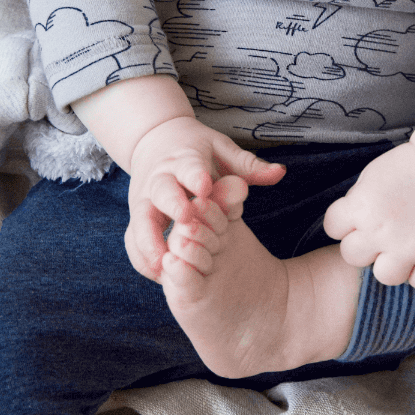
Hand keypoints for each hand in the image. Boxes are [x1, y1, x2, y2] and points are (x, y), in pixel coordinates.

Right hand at [125, 117, 284, 280]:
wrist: (156, 139)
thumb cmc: (198, 152)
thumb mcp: (223, 151)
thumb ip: (250, 166)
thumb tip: (280, 173)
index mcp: (184, 159)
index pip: (189, 166)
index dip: (195, 176)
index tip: (206, 186)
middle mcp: (159, 179)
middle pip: (161, 192)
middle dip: (172, 205)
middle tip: (186, 223)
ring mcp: (144, 200)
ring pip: (141, 222)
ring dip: (150, 243)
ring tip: (164, 266)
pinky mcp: (137, 218)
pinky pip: (134, 241)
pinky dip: (144, 258)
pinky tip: (159, 275)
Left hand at [321, 143, 414, 289]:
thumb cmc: (406, 168)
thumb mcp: (369, 178)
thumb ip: (355, 205)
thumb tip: (348, 230)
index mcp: (362, 206)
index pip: (333, 228)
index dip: (344, 222)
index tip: (361, 214)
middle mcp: (383, 230)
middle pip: (353, 257)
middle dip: (364, 244)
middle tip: (382, 232)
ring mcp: (411, 246)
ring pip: (385, 276)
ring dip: (391, 264)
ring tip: (402, 247)